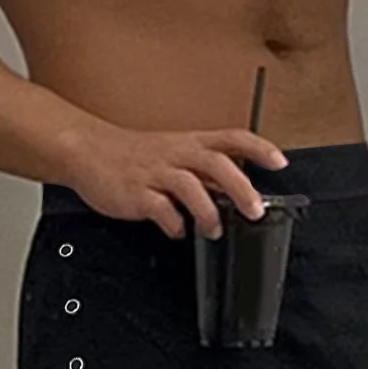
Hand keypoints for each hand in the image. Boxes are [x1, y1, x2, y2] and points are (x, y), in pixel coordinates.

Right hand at [60, 119, 288, 239]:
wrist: (87, 149)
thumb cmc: (134, 155)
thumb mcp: (174, 155)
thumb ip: (203, 173)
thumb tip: (235, 191)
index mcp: (189, 143)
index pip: (232, 137)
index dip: (259, 148)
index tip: (280, 162)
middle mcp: (176, 154)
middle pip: (216, 163)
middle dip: (240, 187)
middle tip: (254, 211)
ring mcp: (155, 172)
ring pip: (190, 186)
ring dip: (208, 212)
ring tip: (213, 230)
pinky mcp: (136, 193)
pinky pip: (160, 209)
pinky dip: (174, 224)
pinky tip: (178, 231)